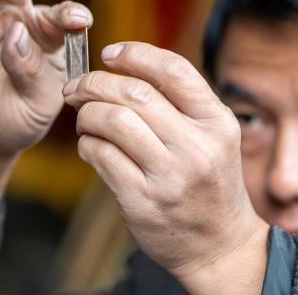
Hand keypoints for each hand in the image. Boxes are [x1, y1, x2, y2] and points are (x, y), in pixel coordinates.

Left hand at [64, 42, 268, 294]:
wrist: (220, 245)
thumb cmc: (209, 181)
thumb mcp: (215, 137)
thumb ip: (182, 103)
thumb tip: (126, 68)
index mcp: (217, 122)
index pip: (174, 71)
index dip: (136, 54)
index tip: (110, 52)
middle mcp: (196, 146)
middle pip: (135, 93)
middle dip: (96, 82)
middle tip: (78, 85)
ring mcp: (169, 176)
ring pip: (113, 121)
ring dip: (87, 113)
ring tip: (83, 116)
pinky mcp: (141, 201)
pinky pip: (100, 156)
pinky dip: (87, 144)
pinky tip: (89, 145)